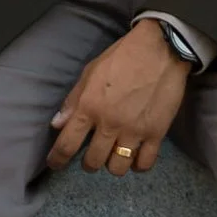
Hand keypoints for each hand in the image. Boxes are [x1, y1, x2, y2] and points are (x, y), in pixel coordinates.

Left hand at [48, 19, 191, 175]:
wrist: (161, 49)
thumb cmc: (122, 57)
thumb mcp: (90, 72)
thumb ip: (73, 100)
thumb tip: (58, 124)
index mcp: (89, 107)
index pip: (67, 144)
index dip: (57, 159)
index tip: (55, 164)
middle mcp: (110, 124)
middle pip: (93, 161)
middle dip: (88, 163)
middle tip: (92, 155)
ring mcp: (134, 131)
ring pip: (118, 168)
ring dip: (112, 164)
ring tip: (114, 154)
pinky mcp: (157, 133)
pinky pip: (144, 164)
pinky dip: (137, 165)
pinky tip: (135, 156)